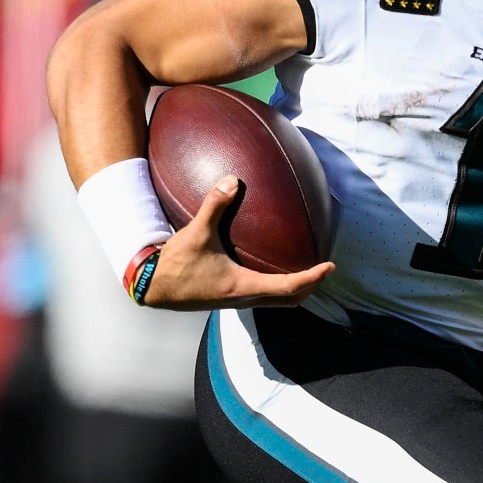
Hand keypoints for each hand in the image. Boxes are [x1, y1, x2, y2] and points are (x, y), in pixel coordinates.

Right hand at [136, 175, 332, 310]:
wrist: (152, 287)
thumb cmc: (175, 264)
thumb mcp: (196, 232)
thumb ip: (215, 205)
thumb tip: (232, 180)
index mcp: (243, 286)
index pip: (289, 286)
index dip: (313, 277)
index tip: (330, 267)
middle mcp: (244, 298)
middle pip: (289, 301)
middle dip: (309, 288)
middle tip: (323, 271)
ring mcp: (235, 301)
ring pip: (275, 302)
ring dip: (293, 290)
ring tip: (305, 271)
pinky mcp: (227, 298)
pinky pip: (261, 297)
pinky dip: (275, 287)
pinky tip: (270, 268)